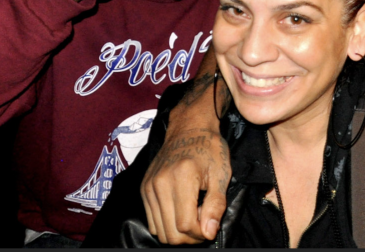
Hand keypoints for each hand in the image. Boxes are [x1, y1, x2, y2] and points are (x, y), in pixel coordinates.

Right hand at [140, 123, 229, 243]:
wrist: (189, 129)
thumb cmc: (209, 149)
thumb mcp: (221, 174)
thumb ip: (216, 205)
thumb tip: (208, 233)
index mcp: (182, 178)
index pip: (186, 225)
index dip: (201, 234)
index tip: (211, 226)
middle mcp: (160, 184)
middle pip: (171, 233)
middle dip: (190, 237)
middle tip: (204, 222)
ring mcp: (148, 187)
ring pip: (160, 231)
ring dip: (178, 232)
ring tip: (193, 214)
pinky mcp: (144, 189)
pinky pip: (153, 221)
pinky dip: (167, 224)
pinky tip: (181, 210)